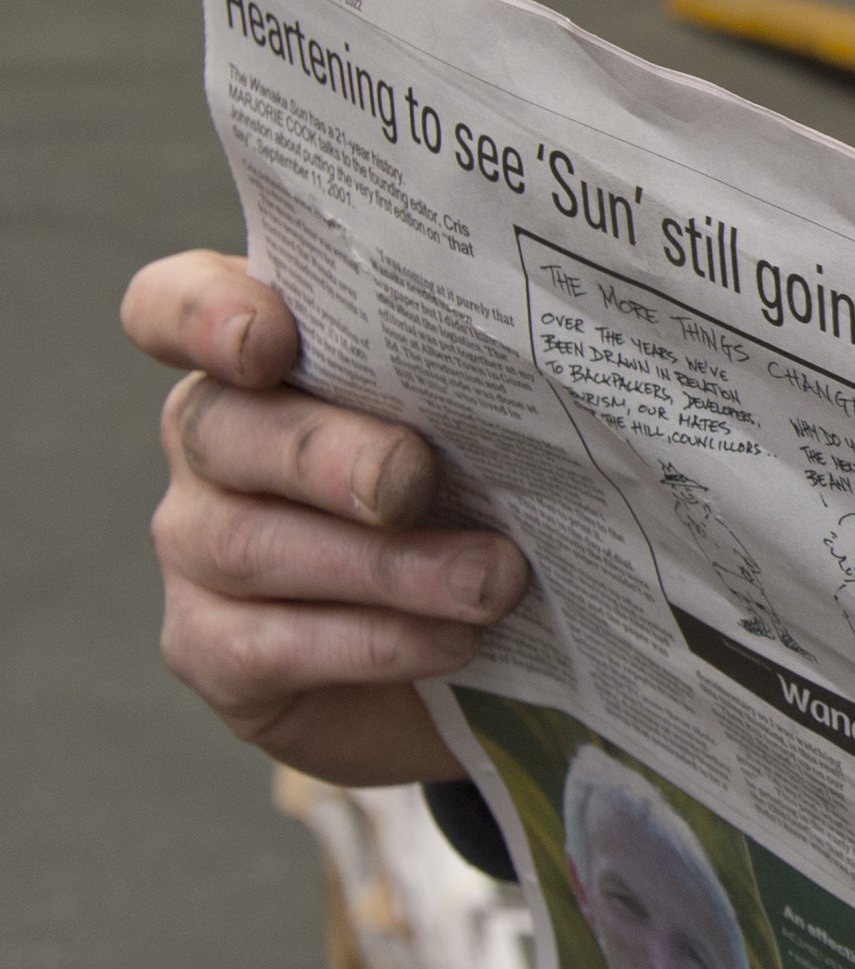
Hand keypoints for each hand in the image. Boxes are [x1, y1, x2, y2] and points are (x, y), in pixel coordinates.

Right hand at [125, 252, 522, 785]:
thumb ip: (484, 393)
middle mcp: (213, 443)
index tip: (267, 341)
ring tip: (490, 581)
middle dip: (323, 453)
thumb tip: (568, 373)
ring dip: (382, 564)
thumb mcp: (490, 437)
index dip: (201, 315)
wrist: (478, 660)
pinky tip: (450, 641)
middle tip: (413, 478)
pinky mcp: (211, 650)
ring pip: (248, 544)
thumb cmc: (480, 506)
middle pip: (219, 426)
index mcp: (265, 364)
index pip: (172, 308)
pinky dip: (369, 643)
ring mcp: (199, 546)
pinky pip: (263, 645)